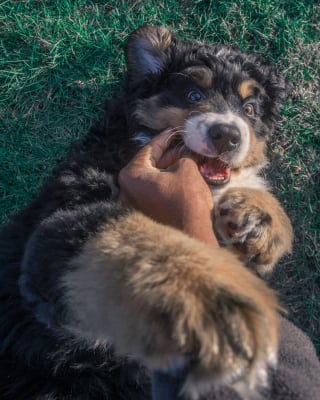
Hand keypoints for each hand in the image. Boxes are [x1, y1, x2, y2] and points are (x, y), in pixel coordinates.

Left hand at [118, 129, 217, 245]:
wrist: (193, 235)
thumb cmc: (186, 200)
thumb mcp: (186, 169)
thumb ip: (182, 155)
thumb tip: (185, 149)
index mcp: (130, 175)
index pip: (149, 150)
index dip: (166, 138)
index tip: (176, 131)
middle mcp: (126, 191)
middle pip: (149, 165)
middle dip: (168, 154)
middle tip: (185, 144)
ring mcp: (133, 205)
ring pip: (152, 179)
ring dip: (169, 168)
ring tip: (187, 157)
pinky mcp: (143, 215)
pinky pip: (153, 192)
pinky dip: (166, 182)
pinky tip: (182, 174)